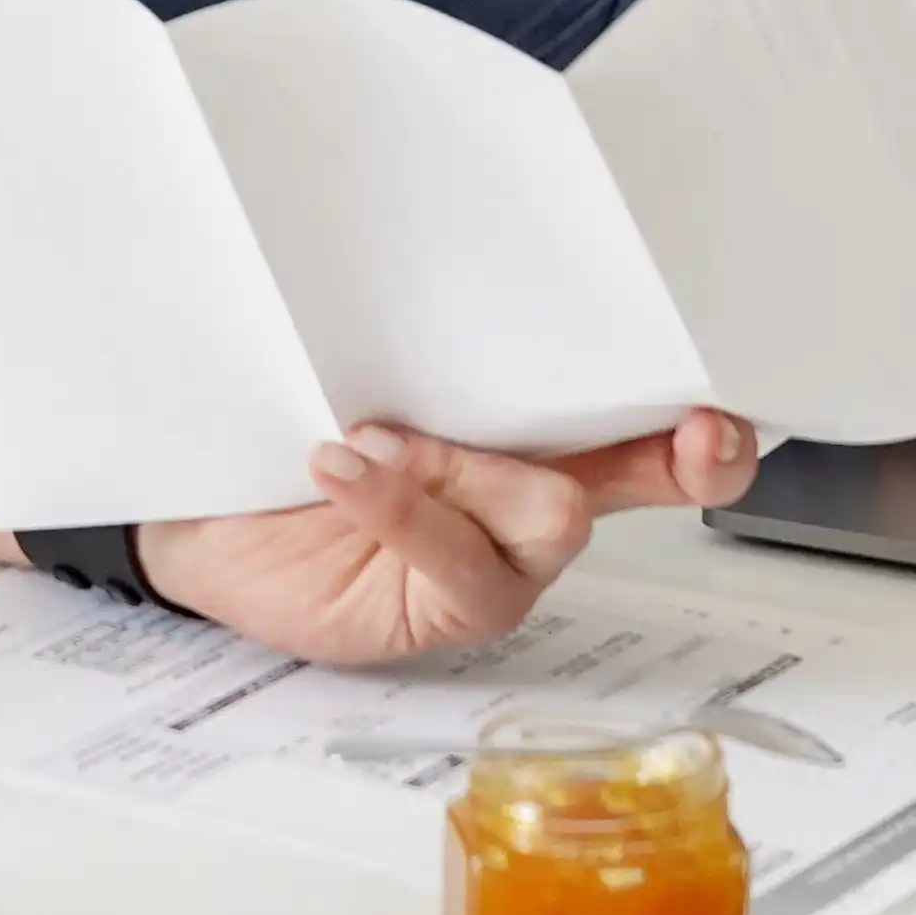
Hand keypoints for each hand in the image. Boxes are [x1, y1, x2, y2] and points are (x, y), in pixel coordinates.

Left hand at [137, 411, 761, 667]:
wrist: (198, 510)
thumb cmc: (282, 434)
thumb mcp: (361, 373)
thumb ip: (431, 356)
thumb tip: (475, 304)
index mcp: (536, 435)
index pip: (651, 437)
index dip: (706, 438)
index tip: (717, 417)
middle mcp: (529, 502)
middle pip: (627, 475)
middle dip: (643, 448)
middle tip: (644, 426)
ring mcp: (494, 561)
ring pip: (551, 514)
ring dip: (466, 465)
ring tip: (370, 438)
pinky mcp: (444, 610)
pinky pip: (459, 563)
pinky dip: (400, 503)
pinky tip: (342, 466)